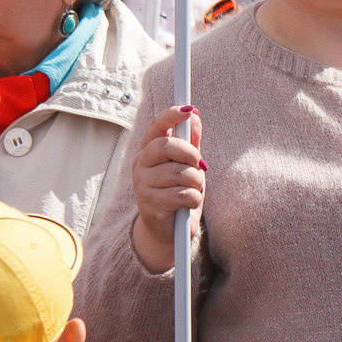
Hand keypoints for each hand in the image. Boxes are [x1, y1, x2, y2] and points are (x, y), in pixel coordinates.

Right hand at [129, 106, 203, 274]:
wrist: (169, 232)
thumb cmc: (178, 192)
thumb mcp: (187, 165)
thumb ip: (191, 141)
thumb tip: (195, 115)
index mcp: (148, 150)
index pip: (156, 125)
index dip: (172, 115)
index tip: (189, 109)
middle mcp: (140, 164)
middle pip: (167, 146)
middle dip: (190, 153)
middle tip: (200, 164)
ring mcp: (142, 185)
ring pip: (180, 172)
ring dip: (196, 182)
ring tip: (194, 190)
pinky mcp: (150, 205)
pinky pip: (183, 194)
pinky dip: (194, 198)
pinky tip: (189, 204)